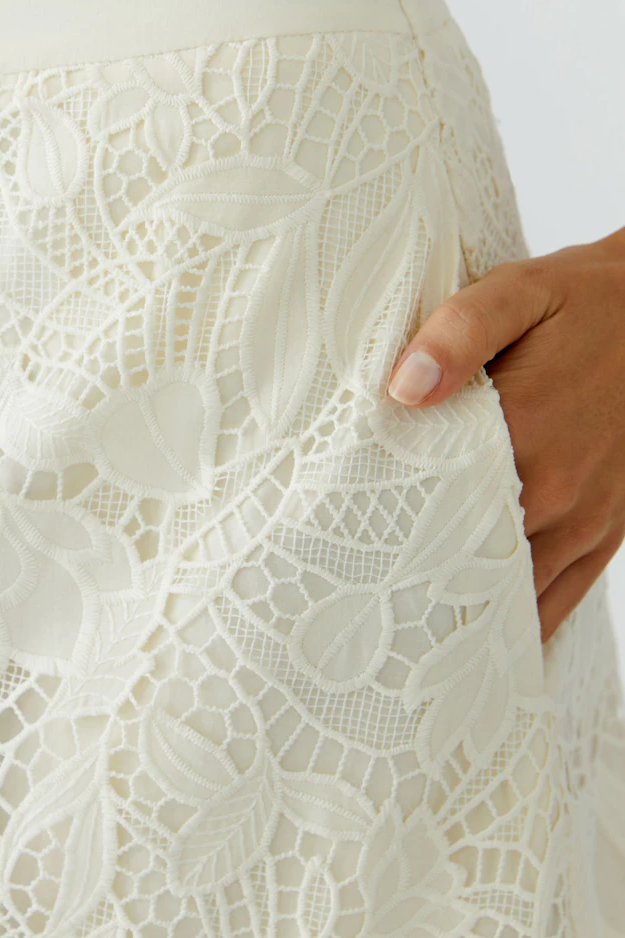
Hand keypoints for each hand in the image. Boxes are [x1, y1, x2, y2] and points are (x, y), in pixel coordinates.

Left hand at [386, 225, 624, 643]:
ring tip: (404, 644)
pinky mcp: (608, 534)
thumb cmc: (585, 302)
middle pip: (467, 565)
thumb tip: (403, 386)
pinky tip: (478, 640)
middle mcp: (558, 493)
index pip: (435, 510)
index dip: (386, 542)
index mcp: (525, 434)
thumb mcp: (519, 293)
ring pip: (513, 596)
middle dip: (414, 590)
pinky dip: (519, 623)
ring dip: (463, 617)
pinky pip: (560, 598)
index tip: (339, 568)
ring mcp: (587, 522)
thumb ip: (458, 332)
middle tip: (357, 619)